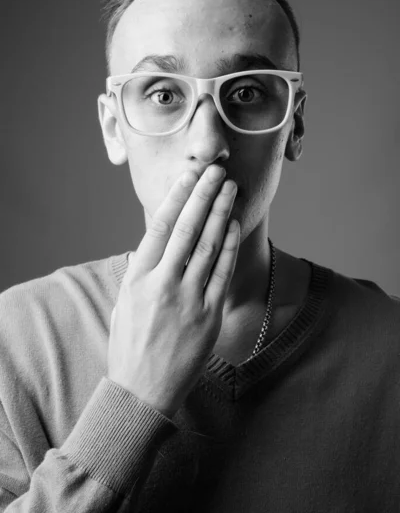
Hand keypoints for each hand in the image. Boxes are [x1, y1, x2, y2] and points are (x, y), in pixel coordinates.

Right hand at [107, 165, 239, 417]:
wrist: (142, 391)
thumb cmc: (129, 346)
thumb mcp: (124, 303)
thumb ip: (143, 272)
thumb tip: (160, 245)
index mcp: (138, 278)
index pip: (160, 226)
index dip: (177, 198)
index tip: (189, 176)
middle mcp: (163, 283)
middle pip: (189, 229)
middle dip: (204, 195)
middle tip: (216, 171)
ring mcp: (189, 299)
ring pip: (210, 245)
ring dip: (222, 213)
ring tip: (230, 189)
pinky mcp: (209, 316)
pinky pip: (223, 273)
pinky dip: (230, 246)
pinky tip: (234, 225)